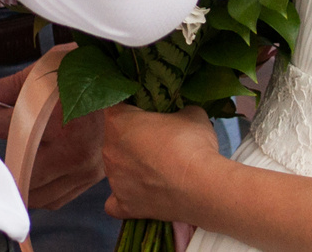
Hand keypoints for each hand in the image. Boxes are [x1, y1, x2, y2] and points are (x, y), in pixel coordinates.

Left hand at [0, 66, 105, 209]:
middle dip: (4, 152)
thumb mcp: (49, 72)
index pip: (9, 126)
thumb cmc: (89, 74)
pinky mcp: (91, 179)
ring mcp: (84, 169)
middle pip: (19, 168)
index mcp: (61, 121)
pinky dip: (40, 191)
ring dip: (20, 177)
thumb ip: (13, 87)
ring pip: (36, 191)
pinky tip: (35, 172)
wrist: (128, 85)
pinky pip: (55, 198)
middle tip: (1, 135)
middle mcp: (73, 151)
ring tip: (15, 155)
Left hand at [103, 104, 222, 223]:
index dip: (133, 108)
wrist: (202, 187)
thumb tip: (181, 114)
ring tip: (158, 171)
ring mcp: (114, 179)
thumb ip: (178, 110)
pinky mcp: (124, 204)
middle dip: (133, 138)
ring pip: (116, 168)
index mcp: (119, 121)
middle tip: (159, 142)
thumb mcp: (192, 113)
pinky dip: (125, 198)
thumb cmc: (192, 144)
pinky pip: (114, 202)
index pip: (115, 107)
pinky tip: (139, 195)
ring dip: (132, 167)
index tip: (149, 113)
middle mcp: (109, 149)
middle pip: (115, 139)